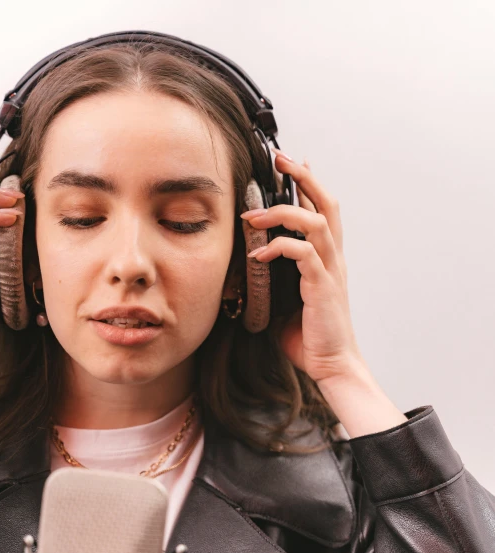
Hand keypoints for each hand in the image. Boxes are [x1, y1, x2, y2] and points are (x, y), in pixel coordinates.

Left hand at [240, 152, 364, 385]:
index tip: (290, 163)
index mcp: (328, 260)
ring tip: (254, 214)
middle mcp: (333, 259)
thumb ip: (274, 282)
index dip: (309, 183)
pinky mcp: (322, 286)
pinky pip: (303, 254)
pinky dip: (279, 247)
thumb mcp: (286, 303)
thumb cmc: (311, 338)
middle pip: (327, 204)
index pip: (323, 211)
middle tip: (280, 159)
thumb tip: (247, 273)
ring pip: (316, 222)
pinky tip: (257, 254)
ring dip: (283, 211)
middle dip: (304, 177)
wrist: (332, 365)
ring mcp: (331, 271)